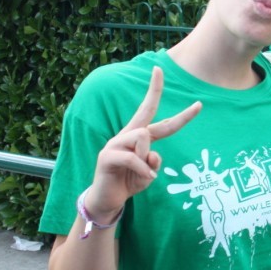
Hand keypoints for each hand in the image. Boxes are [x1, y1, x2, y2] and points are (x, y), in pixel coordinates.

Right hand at [87, 67, 201, 218]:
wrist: (108, 199)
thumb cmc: (129, 182)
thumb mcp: (149, 172)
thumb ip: (154, 161)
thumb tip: (153, 154)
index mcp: (138, 136)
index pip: (150, 111)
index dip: (156, 91)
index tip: (159, 70)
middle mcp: (126, 135)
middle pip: (145, 110)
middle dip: (155, 90)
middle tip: (163, 71)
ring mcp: (114, 144)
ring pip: (143, 137)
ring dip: (148, 157)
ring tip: (142, 173)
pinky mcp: (106, 156)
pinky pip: (133, 157)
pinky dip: (143, 169)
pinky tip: (145, 178)